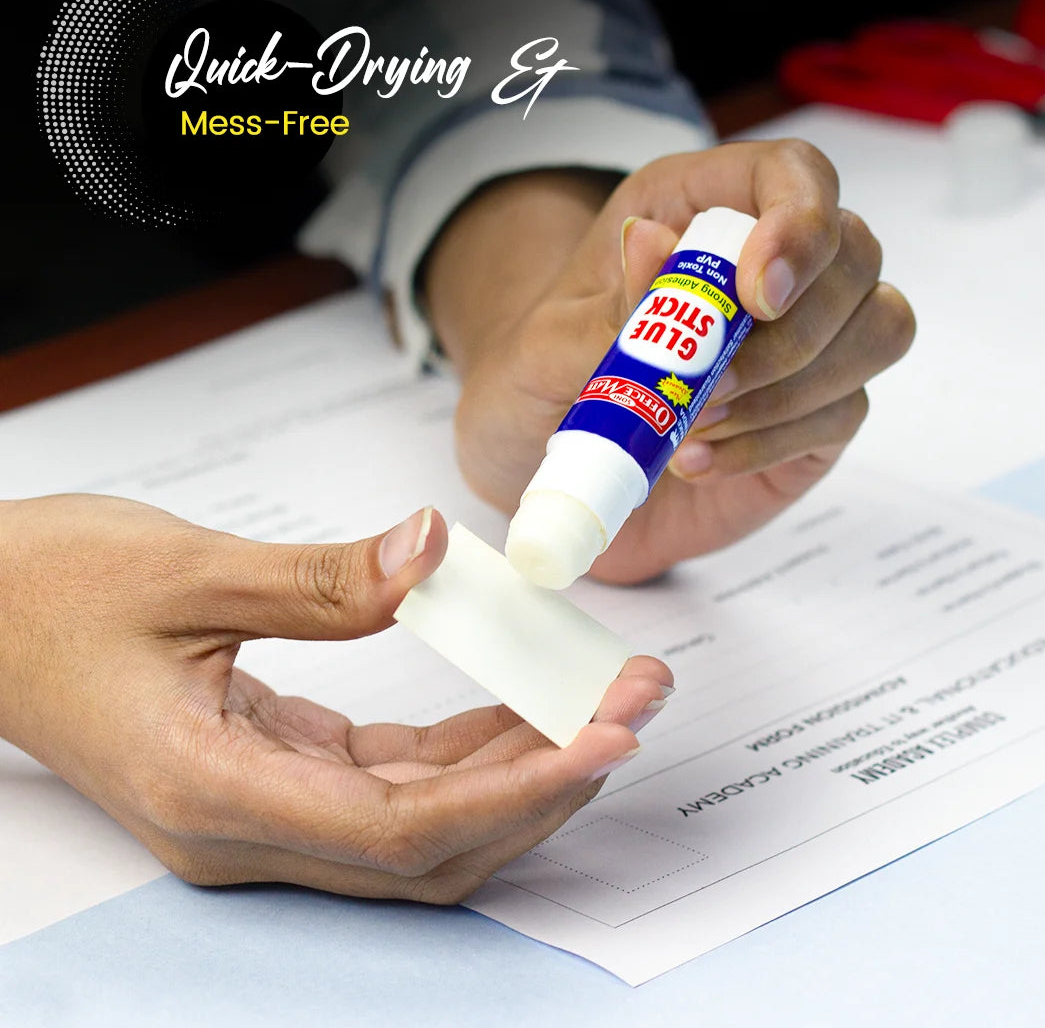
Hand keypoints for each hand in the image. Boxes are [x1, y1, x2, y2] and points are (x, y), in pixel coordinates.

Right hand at [0, 495, 668, 902]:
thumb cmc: (51, 591)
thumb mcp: (185, 568)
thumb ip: (319, 580)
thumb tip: (432, 555)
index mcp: (212, 793)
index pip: (402, 829)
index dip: (514, 791)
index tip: (601, 739)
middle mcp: (245, 828)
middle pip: (432, 845)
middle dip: (545, 780)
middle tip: (630, 706)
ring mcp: (261, 812)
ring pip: (423, 826)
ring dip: (515, 769)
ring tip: (594, 703)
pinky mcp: (273, 776)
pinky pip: (393, 783)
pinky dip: (463, 751)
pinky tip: (513, 704)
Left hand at [424, 144, 914, 583]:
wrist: (546, 474)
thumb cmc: (535, 390)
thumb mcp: (544, 350)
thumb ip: (605, 308)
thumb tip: (652, 242)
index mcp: (697, 212)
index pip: (794, 174)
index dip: (798, 223)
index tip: (757, 296)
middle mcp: (764, 265)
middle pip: (856, 255)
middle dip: (791, 335)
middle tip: (707, 390)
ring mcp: (802, 344)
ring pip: (878, 331)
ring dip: (789, 392)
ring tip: (693, 428)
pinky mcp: (812, 415)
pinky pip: (843, 412)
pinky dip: (770, 444)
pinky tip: (698, 462)